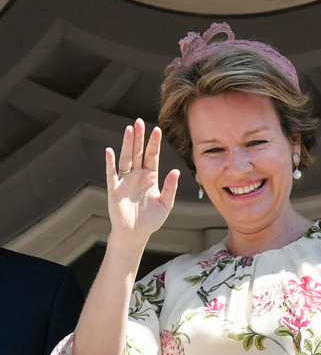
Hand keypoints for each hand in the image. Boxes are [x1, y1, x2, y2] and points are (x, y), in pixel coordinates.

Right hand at [105, 118, 179, 244]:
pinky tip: (110, 151)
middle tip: (140, 121)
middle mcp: (137, 175)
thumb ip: (171, 188)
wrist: (136, 234)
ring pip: (126, 158)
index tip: (157, 129)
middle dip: (139, 138)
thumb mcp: (165, 203)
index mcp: (150, 177)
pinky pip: (112, 174)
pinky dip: (110, 163)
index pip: (152, 156)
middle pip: (138, 153)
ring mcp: (125, 181)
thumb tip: (176, 172)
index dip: (154, 143)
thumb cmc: (151, 219)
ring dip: (127, 145)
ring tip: (129, 129)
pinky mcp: (114, 189)